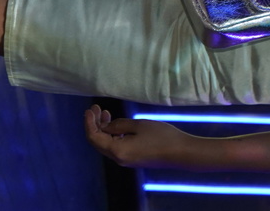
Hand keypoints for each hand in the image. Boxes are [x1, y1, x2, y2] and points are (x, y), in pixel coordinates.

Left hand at [83, 104, 198, 167]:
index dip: (89, 123)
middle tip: (97, 109)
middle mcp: (118, 158)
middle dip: (95, 125)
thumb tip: (106, 126)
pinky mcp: (133, 158)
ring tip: (106, 114)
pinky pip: (116, 147)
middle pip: (98, 142)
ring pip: (107, 144)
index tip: (90, 109)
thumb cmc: (161, 137)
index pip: (94, 137)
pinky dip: (112, 135)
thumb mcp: (139, 125)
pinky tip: (118, 125)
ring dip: (104, 129)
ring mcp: (126, 160)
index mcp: (117, 150)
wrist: (180, 153)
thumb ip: (119, 125)